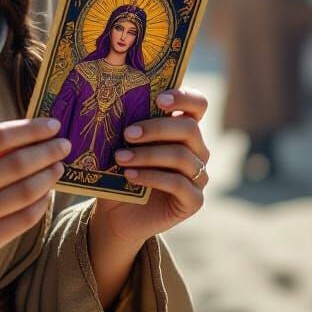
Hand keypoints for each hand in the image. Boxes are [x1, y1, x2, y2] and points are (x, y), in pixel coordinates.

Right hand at [0, 117, 71, 286]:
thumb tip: (30, 135)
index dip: (30, 129)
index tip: (53, 124)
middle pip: (16, 164)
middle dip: (47, 152)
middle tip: (64, 145)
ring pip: (24, 193)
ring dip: (48, 177)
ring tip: (58, 167)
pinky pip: (22, 221)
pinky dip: (40, 204)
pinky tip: (46, 194)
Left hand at [91, 88, 209, 245]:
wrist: (117, 213)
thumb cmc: (118, 171)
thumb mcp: (120, 145)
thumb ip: (127, 125)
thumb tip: (113, 101)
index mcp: (182, 128)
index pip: (198, 104)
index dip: (184, 97)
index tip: (159, 99)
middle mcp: (197, 149)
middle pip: (189, 128)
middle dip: (156, 128)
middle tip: (127, 134)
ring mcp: (198, 175)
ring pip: (182, 156)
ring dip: (148, 155)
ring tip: (120, 158)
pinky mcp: (194, 200)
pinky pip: (179, 184)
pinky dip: (152, 177)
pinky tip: (130, 176)